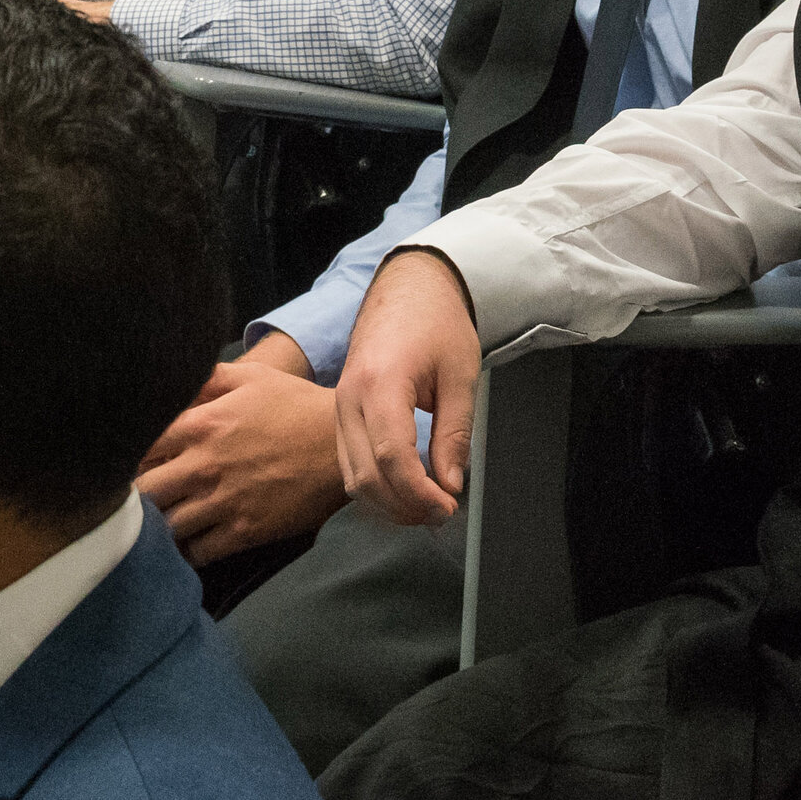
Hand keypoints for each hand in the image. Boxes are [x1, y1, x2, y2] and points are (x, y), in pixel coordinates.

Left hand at [136, 345, 350, 561]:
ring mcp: (224, 502)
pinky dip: (185, 552)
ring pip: (166, 526)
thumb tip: (172, 379)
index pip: (138, 446)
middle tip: (139, 498)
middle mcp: (205, 465)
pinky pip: (197, 552)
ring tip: (158, 523)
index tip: (130, 462)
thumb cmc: (295, 406)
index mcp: (201, 424)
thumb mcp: (251, 377)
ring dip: (159, 526)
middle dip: (139, 495)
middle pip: (145, 492)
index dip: (128, 456)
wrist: (342, 446)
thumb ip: (206, 378)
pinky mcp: (245, 531)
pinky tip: (185, 544)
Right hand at [333, 250, 481, 525]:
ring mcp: (340, 404)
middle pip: (365, 476)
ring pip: (351, 476)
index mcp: (380, 382)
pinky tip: (404, 489)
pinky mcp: (341, 411)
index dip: (420, 494)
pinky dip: (374, 485)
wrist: (408, 287)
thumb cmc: (436, 322)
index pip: (393, 457)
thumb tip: (450, 483)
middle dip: (404, 506)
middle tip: (442, 512)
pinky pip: (348, 462)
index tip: (447, 507)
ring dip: (388, 502)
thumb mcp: (460, 375)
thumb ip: (454, 434)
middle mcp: (349, 397)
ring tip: (425, 506)